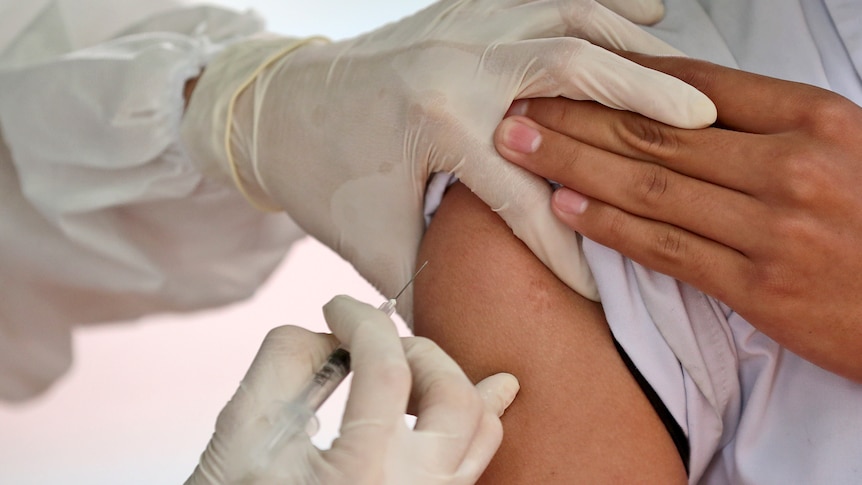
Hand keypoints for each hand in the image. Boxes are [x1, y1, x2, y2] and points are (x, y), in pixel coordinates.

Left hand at [181, 0, 715, 321]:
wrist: (273, 111)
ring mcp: (460, 25)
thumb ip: (429, 284)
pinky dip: (594, 0)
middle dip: (641, 101)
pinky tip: (638, 14)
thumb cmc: (321, 178)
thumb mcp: (370, 242)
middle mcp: (457, 63)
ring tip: (680, 71)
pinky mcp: (458, 9)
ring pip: (567, 14)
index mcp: (437, 122)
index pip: (529, 191)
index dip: (568, 245)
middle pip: (573, 70)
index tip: (603, 286)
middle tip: (700, 127)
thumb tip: (466, 339)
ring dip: (628, 42)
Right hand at [187, 295, 519, 483]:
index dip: (363, 320)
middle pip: (452, 396)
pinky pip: (477, 460)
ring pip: (480, 429)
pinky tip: (491, 388)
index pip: (387, 369)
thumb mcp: (239, 435)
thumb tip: (335, 332)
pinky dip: (478, 416)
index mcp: (360, 478)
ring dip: (450, 378)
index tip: (337, 307)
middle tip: (372, 339)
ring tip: (412, 360)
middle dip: (415, 349)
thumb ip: (284, 362)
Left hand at [494, 54, 861, 381]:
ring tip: (520, 148)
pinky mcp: (758, 287)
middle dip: (576, 116)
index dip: (619, 76)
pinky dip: (610, 225)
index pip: (695, 83)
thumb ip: (766, 125)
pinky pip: (666, 247)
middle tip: (518, 106)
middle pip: (656, 130)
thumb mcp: (842, 147)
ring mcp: (773, 227)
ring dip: (573, 164)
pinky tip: (564, 208)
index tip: (567, 71)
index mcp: (814, 118)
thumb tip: (679, 108)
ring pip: (650, 185)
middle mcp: (790, 165)